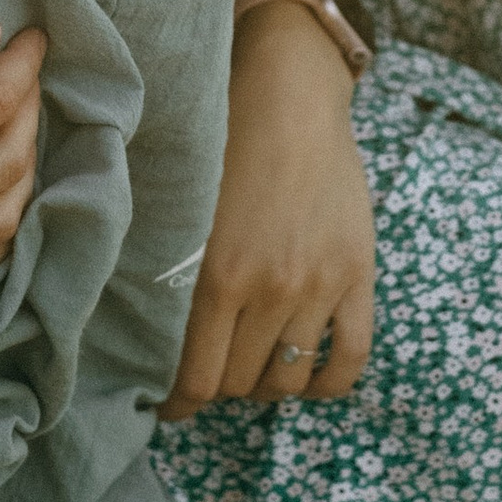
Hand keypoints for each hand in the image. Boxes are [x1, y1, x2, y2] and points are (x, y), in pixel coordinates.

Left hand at [163, 1, 372, 416]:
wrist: (291, 97)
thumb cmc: (223, 145)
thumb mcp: (182, 211)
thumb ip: (168, 274)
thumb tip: (144, 337)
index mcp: (216, 276)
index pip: (195, 379)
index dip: (179, 404)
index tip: (171, 405)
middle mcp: (269, 289)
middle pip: (240, 383)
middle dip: (221, 387)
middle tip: (212, 371)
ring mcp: (318, 286)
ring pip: (288, 379)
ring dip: (267, 384)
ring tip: (254, 365)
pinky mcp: (357, 275)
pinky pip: (349, 358)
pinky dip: (327, 384)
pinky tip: (308, 379)